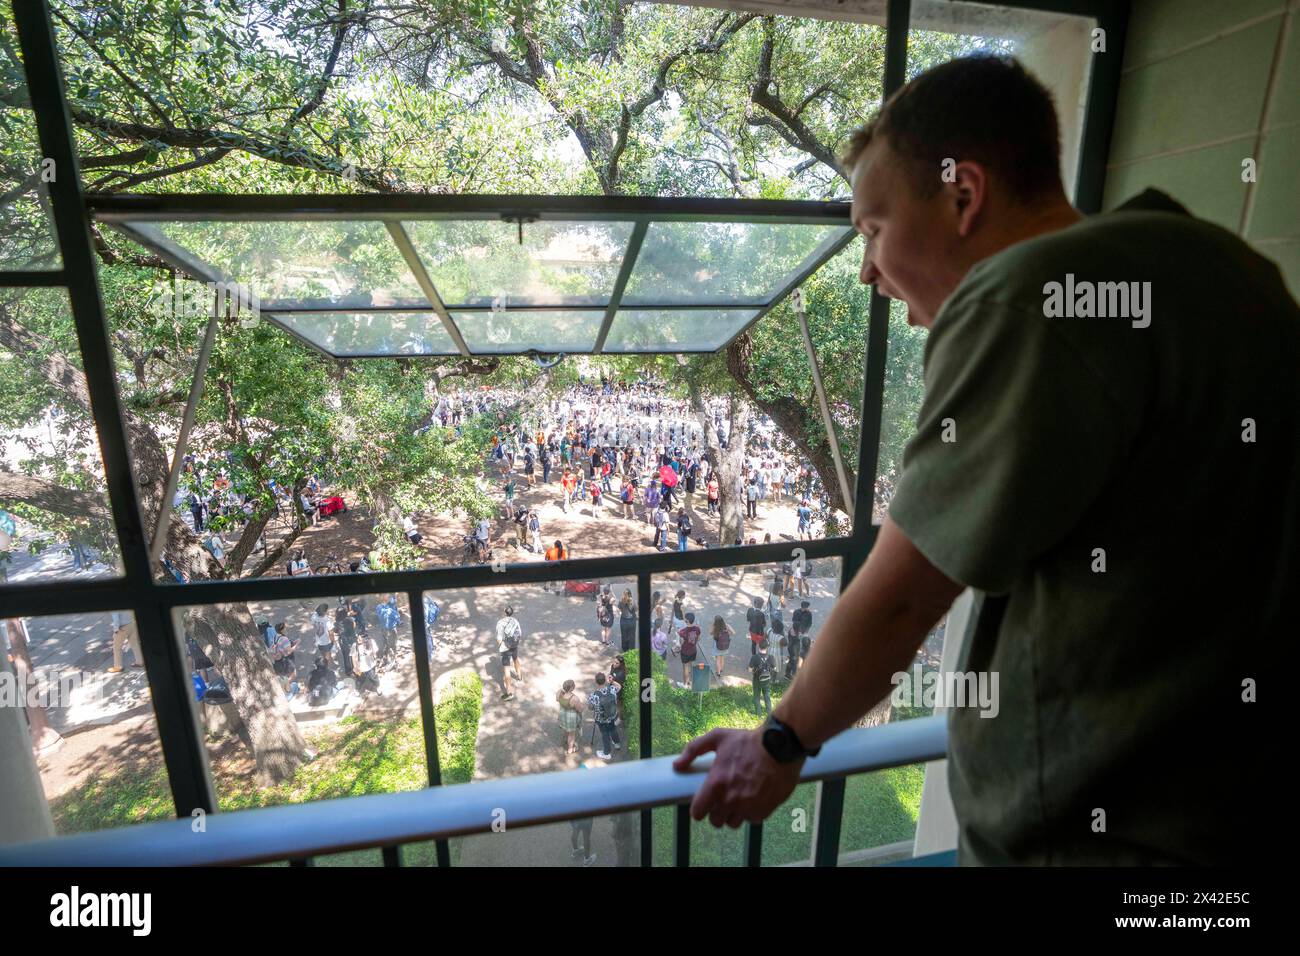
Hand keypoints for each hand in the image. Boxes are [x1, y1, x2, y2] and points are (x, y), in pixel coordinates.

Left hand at [673, 728, 802, 827]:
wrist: (780, 746)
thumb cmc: (748, 741)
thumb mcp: (718, 737)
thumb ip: (693, 749)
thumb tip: (677, 765)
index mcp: (716, 784)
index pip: (698, 812)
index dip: (699, 808)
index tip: (704, 803)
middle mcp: (731, 800)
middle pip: (716, 821)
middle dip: (717, 811)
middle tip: (723, 797)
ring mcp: (748, 807)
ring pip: (734, 823)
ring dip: (734, 813)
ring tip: (739, 798)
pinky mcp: (764, 811)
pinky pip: (752, 820)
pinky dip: (752, 812)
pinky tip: (754, 797)